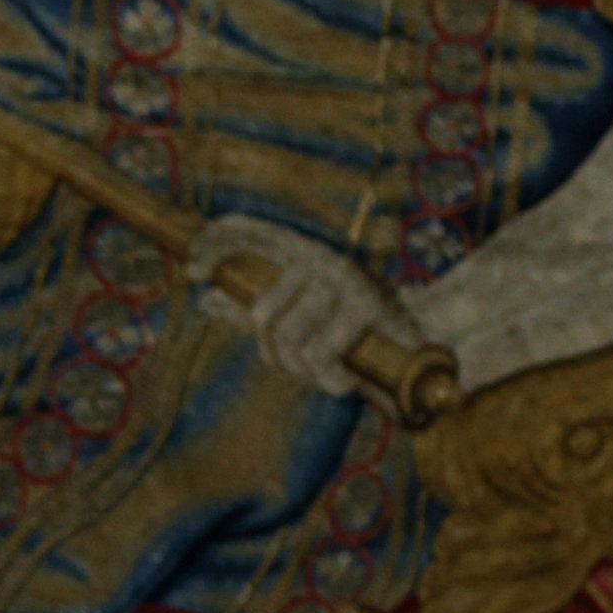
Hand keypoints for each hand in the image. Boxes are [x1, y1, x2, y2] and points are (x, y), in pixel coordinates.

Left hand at [186, 213, 420, 394]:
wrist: (420, 351)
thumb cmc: (351, 336)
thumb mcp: (298, 318)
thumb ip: (252, 307)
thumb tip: (205, 298)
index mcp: (302, 257)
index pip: (249, 232)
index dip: (215, 245)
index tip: (193, 272)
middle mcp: (320, 260)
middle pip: (261, 314)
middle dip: (276, 355)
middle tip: (302, 367)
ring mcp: (343, 280)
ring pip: (288, 338)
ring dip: (304, 371)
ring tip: (329, 373)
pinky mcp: (364, 306)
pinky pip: (318, 354)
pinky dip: (328, 380)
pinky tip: (344, 380)